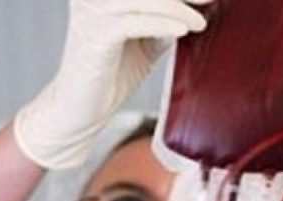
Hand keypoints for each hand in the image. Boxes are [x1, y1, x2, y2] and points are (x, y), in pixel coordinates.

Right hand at [14, 0, 209, 169]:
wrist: (81, 109)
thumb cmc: (112, 73)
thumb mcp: (147, 38)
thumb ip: (166, 17)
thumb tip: (201, 3)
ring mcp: (91, 12)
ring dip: (178, 6)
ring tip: (200, 22)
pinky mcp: (94, 34)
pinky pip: (135, 21)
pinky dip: (164, 23)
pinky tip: (184, 30)